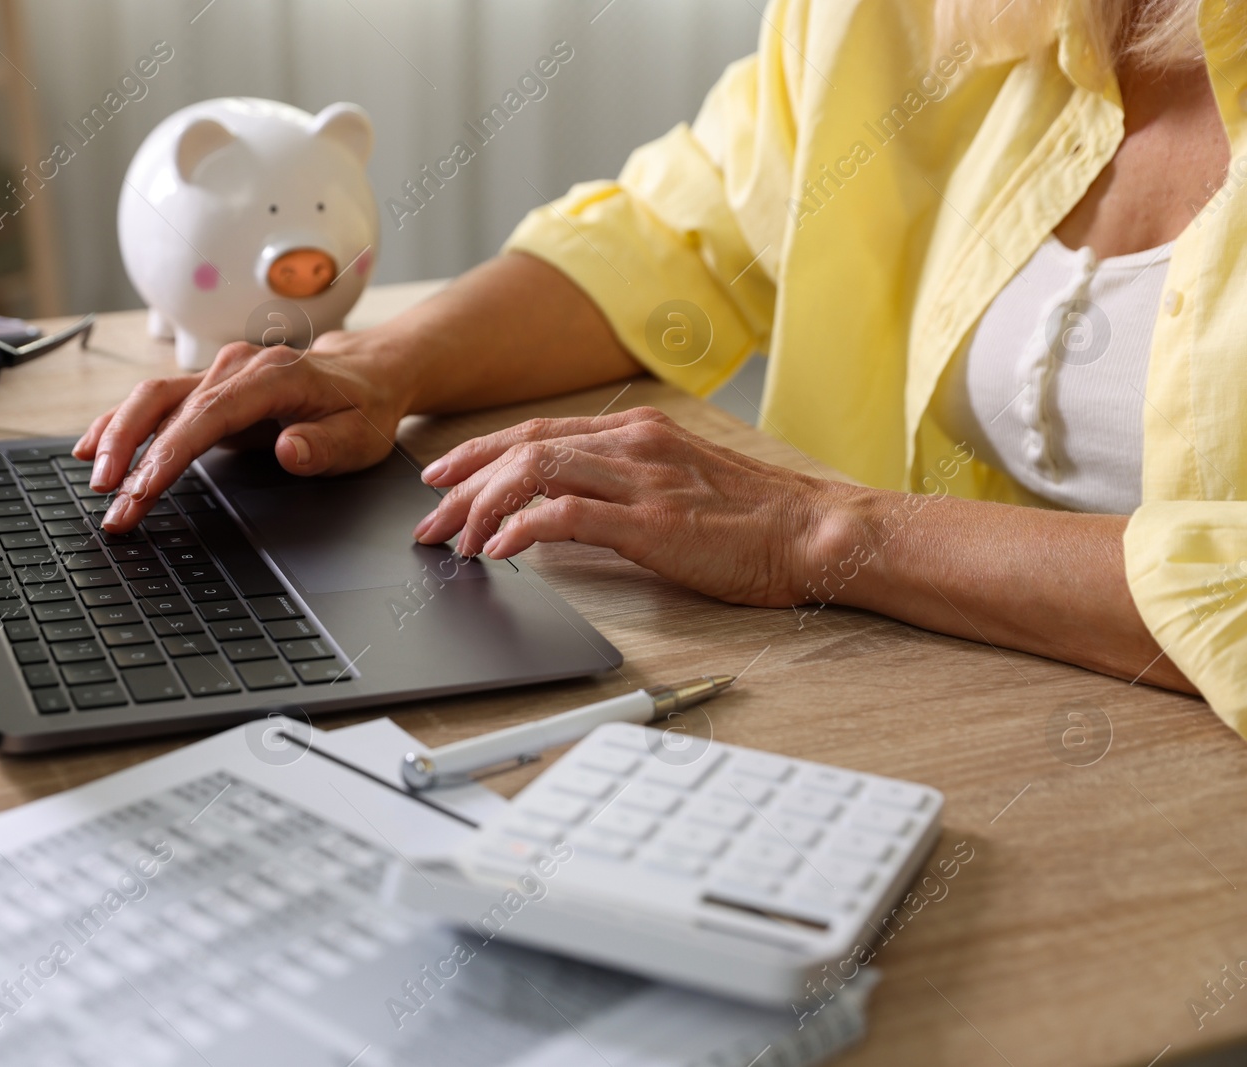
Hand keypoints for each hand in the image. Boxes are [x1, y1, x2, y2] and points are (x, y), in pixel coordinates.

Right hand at [75, 330, 413, 531]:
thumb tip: (290, 448)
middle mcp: (238, 367)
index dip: (169, 452)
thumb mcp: (361, 437)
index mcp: (275, 376)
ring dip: (117, 439)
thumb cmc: (364, 409)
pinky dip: (121, 423)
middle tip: (112, 504)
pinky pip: (156, 402)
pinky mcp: (209, 388)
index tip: (142, 489)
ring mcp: (220, 373)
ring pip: (152, 398)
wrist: (368, 374)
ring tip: (96, 484)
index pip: (208, 414)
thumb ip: (325, 446)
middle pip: (166, 402)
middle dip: (130, 452)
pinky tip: (92, 446)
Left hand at [411, 407, 838, 605]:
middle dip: (463, 484)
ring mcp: (640, 478)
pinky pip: (565, 515)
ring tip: (454, 541)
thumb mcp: (678, 487)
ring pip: (532, 472)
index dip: (479, 453)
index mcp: (637, 433)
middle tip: (429, 520)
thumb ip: (622, 488)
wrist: (817, 534)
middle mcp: (632, 444)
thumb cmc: (755, 521)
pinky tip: (497, 552)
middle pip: (521, 449)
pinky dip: (520, 530)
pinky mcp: (650, 520)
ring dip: (480, 507)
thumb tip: (561, 514)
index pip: (536, 433)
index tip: (442, 478)